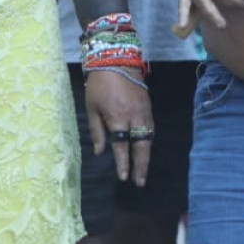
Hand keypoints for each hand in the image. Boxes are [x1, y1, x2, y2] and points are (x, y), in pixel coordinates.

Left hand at [85, 69, 153, 185]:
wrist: (117, 60)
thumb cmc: (99, 85)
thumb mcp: (91, 108)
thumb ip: (97, 131)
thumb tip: (100, 152)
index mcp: (118, 118)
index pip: (122, 146)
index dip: (123, 163)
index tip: (124, 178)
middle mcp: (134, 117)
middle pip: (140, 146)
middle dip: (141, 166)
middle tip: (140, 182)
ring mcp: (144, 111)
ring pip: (148, 138)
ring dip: (147, 156)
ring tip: (144, 172)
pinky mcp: (148, 106)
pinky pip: (151, 127)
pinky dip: (149, 141)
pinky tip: (146, 149)